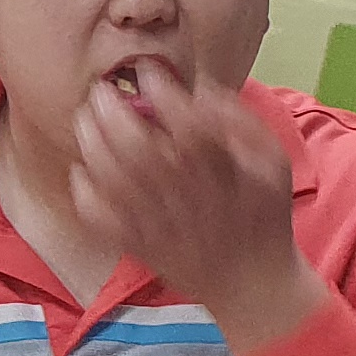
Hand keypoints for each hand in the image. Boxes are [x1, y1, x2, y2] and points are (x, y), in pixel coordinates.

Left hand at [69, 66, 325, 348]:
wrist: (251, 284)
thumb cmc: (262, 218)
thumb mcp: (273, 164)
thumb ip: (242, 123)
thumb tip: (203, 89)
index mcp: (222, 171)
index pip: (186, 121)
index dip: (160, 91)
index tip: (145, 71)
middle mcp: (185, 194)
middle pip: (138, 146)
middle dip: (113, 111)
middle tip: (100, 91)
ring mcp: (158, 222)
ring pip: (114, 177)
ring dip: (93, 143)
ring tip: (84, 120)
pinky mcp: (138, 245)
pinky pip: (101, 218)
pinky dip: (85, 191)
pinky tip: (82, 170)